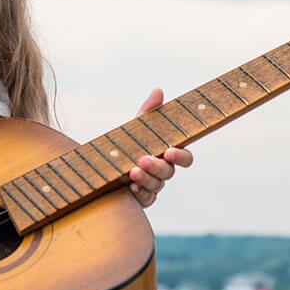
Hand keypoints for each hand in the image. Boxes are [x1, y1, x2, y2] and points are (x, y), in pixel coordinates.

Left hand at [128, 88, 194, 207]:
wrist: (104, 163)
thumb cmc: (128, 143)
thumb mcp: (136, 126)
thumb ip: (148, 111)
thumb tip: (158, 90)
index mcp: (167, 153)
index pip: (185, 158)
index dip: (181, 156)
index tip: (170, 151)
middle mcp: (163, 171)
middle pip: (169, 172)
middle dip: (157, 166)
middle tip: (143, 160)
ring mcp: (153, 185)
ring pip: (156, 185)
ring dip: (145, 179)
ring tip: (131, 172)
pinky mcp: (141, 197)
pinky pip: (146, 198)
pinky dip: (139, 192)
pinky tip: (131, 188)